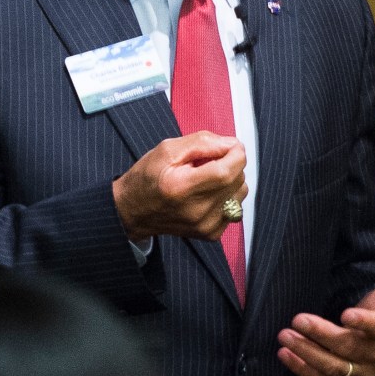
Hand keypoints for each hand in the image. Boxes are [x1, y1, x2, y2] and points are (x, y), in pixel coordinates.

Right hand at [112, 131, 247, 241]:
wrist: (134, 211)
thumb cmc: (147, 178)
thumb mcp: (167, 149)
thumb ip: (202, 143)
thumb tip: (232, 144)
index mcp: (182, 187)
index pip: (228, 170)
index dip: (235, 152)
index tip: (227, 146)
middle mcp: (196, 210)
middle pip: (237, 179)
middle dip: (229, 163)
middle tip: (207, 162)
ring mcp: (206, 225)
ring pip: (240, 192)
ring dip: (229, 179)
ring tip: (205, 178)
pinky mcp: (211, 233)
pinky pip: (235, 205)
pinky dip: (226, 195)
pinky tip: (206, 193)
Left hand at [276, 284, 374, 375]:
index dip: (365, 322)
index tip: (345, 314)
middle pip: (350, 348)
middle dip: (321, 334)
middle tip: (298, 320)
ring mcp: (361, 374)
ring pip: (333, 367)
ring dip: (306, 352)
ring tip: (285, 336)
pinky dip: (301, 369)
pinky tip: (284, 354)